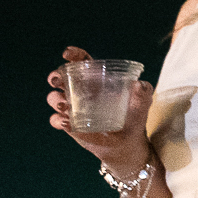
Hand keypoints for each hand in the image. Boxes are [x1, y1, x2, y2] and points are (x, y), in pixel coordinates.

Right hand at [46, 46, 153, 173]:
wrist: (127, 143)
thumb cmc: (135, 117)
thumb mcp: (143, 102)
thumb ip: (143, 91)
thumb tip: (138, 85)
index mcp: (98, 80)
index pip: (83, 63)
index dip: (74, 55)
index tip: (68, 53)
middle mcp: (83, 92)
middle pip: (62, 78)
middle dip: (55, 76)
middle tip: (57, 80)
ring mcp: (74, 108)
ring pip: (54, 97)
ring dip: (55, 98)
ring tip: (65, 104)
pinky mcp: (70, 126)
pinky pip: (56, 120)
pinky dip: (57, 120)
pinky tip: (67, 122)